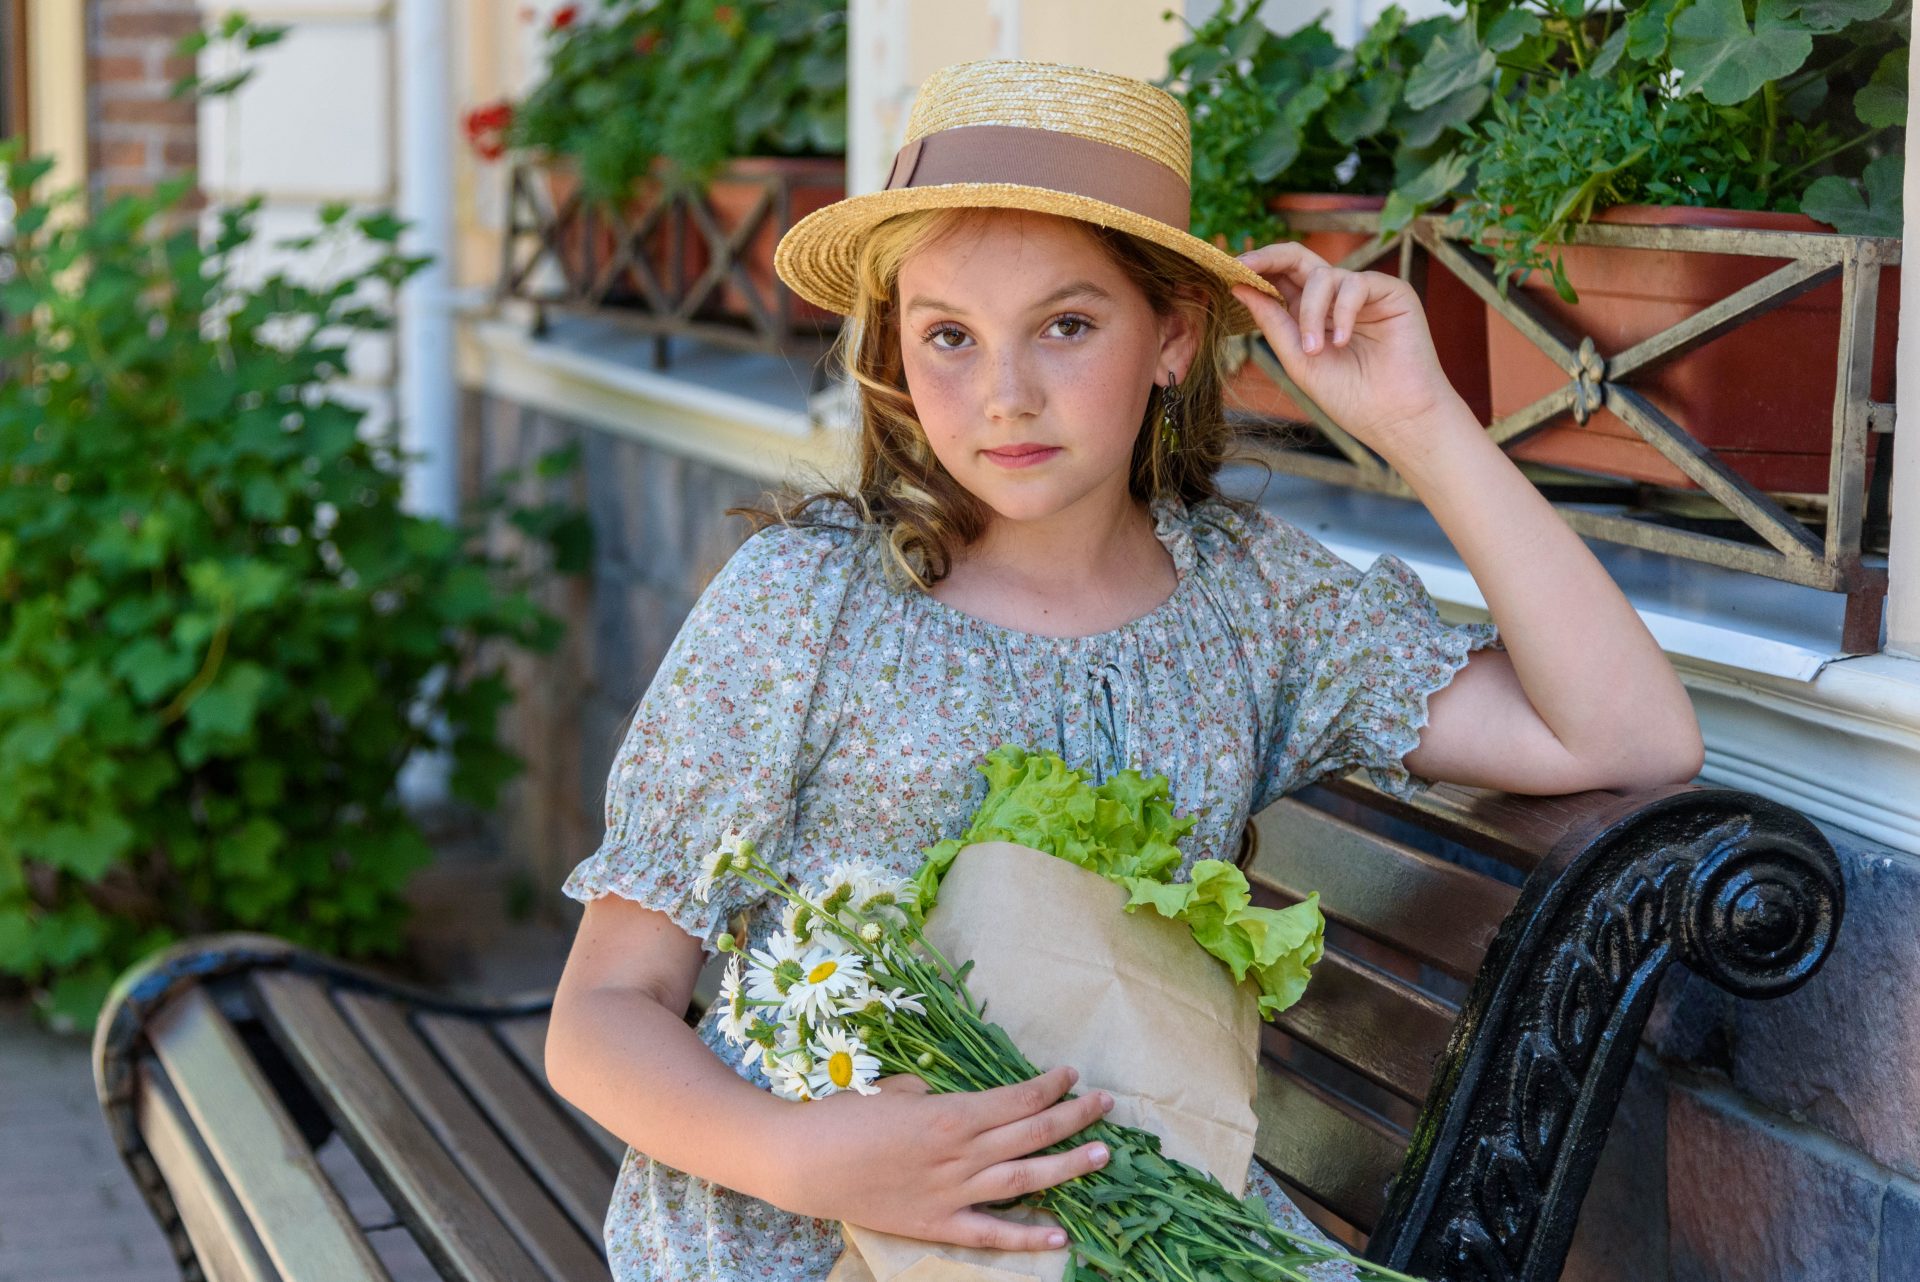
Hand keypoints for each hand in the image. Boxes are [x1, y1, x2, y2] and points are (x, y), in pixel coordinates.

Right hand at [770, 1063, 1114, 1251]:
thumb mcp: (896, 1090)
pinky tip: (1059, 1236)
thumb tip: (962, 1103)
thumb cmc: (845, 1117)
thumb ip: (936, 1095)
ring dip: (1067, 1167)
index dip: (1050, 1086)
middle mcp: (961, 1154)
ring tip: (1102, 1156)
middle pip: (1031, 1134)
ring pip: (1023, 1179)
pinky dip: (1026, 1236)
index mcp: (951, 1113)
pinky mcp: (937, 1224)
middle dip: (1073, 1117)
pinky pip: (990, 1232)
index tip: (1072, 1075)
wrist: (804, 1163)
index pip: (1017, 1099)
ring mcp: (952, 1193)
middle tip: (1106, 1106)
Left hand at [1229, 241, 1464, 457]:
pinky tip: (1341, 342)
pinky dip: (1342, 311)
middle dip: (1268, 259)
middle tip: (1244, 268)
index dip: (1256, 271)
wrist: (1394, 417)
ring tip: (1314, 350)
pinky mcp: (1390, 291)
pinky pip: (1355, 283)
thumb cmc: (1349, 396)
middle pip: (1298, 259)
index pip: (1280, 279)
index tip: (1228, 271)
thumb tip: (1239, 286)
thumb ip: (1272, 321)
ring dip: (1310, 313)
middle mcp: (1334, 299)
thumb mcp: (1297, 359)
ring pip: (1323, 276)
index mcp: (1309, 315)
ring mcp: (1362, 293)